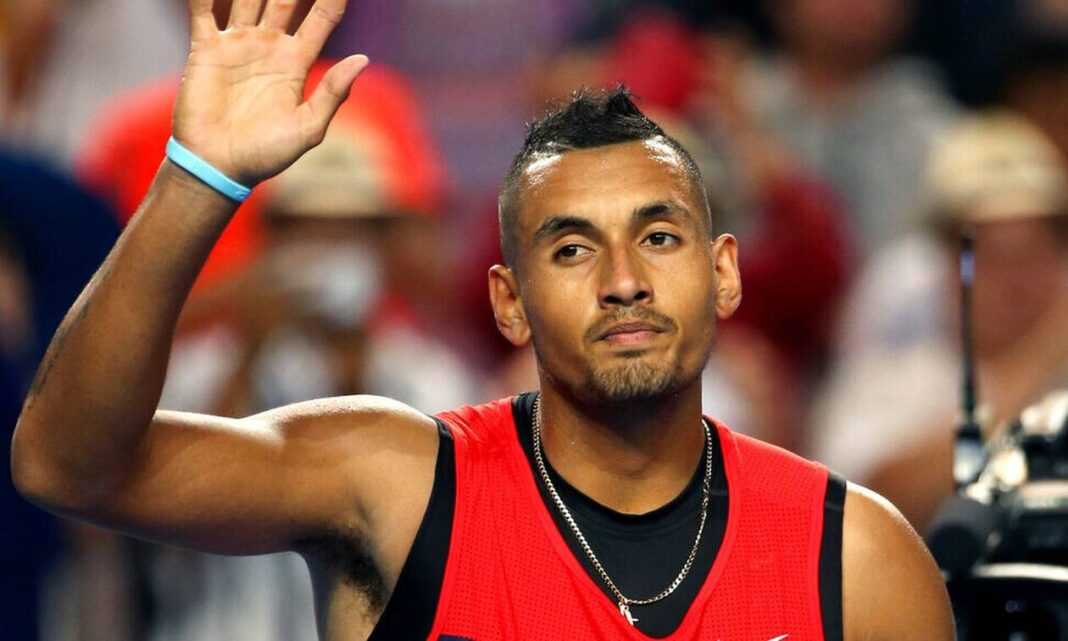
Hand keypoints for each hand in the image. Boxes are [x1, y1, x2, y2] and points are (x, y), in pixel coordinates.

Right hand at [174, 0, 367, 185]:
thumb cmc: (266, 155)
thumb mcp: (308, 128)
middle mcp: (269, 46)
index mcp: (297, 63)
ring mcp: (238, 44)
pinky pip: (204, 10)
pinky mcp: (206, 49)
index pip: (321, 18)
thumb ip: (332, 93)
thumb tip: (363, 59)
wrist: (218, 166)